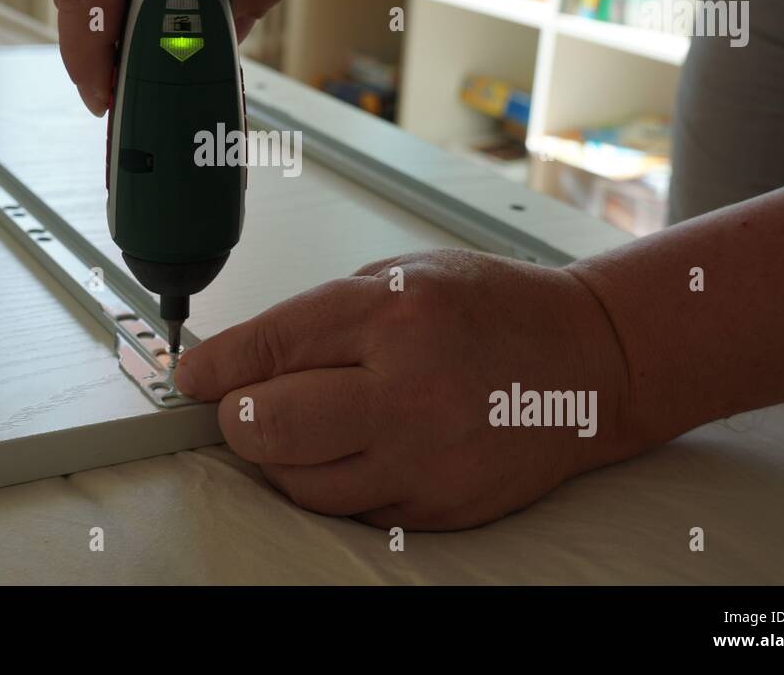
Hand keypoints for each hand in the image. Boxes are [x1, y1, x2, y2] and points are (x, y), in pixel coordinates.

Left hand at [173, 249, 640, 528]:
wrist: (590, 360)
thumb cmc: (494, 309)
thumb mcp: (403, 274)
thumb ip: (319, 317)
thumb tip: (240, 359)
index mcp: (396, 314)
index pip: (270, 348)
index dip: (214, 366)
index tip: (193, 375)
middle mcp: (410, 390)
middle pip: (270, 428)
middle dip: (236, 418)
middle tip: (240, 405)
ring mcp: (428, 458)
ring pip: (300, 483)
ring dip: (279, 457)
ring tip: (301, 424)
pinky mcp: (442, 506)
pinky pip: (351, 509)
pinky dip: (333, 481)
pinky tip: (354, 447)